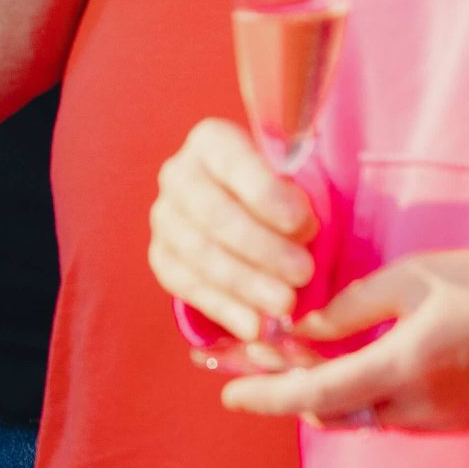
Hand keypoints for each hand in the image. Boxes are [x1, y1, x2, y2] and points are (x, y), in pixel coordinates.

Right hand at [150, 116, 319, 344]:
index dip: (267, 194)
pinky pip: (186, 285)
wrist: (246, 211)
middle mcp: (179, 174)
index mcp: (212, 141)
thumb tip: (307, 229)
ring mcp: (165, 218)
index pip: (234, 162)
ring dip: (245, 283)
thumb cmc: (283, 192)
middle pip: (214, 214)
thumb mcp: (296, 176)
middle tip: (303, 273)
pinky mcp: (162, 257)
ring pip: (199, 253)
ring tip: (286, 306)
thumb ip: (301, 193)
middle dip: (261, 248)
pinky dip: (223, 308)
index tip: (303, 224)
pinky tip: (254, 326)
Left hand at [221, 245, 468, 431]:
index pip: (318, 394)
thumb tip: (296, 329)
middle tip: (242, 360)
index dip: (266, 395)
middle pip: (329, 413)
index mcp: (408, 366)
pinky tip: (335, 365)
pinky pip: (386, 416)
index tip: (226, 391)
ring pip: (356, 418)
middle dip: (282, 391)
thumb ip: (350, 309)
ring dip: (317, 394)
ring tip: (281, 358)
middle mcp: (420, 407)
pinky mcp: (453, 420)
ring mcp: (439, 420)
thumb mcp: (414, 278)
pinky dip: (352, 396)